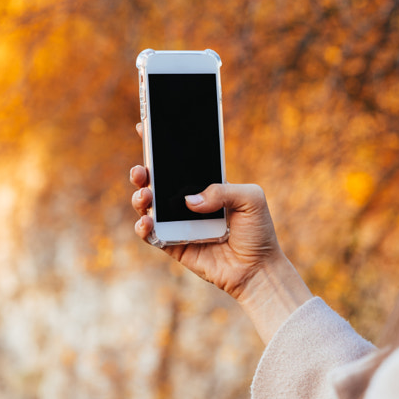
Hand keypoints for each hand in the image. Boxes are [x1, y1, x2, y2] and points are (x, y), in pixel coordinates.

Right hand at [130, 124, 310, 342]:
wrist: (257, 269)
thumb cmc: (258, 232)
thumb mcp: (250, 199)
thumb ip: (222, 191)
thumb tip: (190, 200)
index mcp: (203, 186)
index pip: (178, 163)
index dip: (159, 147)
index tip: (144, 129)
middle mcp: (186, 202)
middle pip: (156, 181)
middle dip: (142, 172)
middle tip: (141, 170)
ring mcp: (177, 223)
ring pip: (147, 205)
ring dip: (140, 197)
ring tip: (145, 196)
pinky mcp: (172, 245)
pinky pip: (150, 234)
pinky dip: (142, 226)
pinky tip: (146, 221)